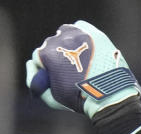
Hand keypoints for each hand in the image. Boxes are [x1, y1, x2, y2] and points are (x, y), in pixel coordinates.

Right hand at [25, 20, 140, 117]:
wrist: (109, 96)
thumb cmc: (79, 99)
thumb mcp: (50, 97)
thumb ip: (33, 80)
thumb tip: (30, 64)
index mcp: (48, 54)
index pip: (38, 56)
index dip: (45, 68)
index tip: (55, 78)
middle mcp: (61, 39)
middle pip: (51, 45)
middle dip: (56, 57)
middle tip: (70, 71)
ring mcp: (78, 34)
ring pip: (64, 34)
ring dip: (66, 44)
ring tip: (78, 60)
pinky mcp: (93, 32)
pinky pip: (80, 28)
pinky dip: (80, 36)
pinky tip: (85, 50)